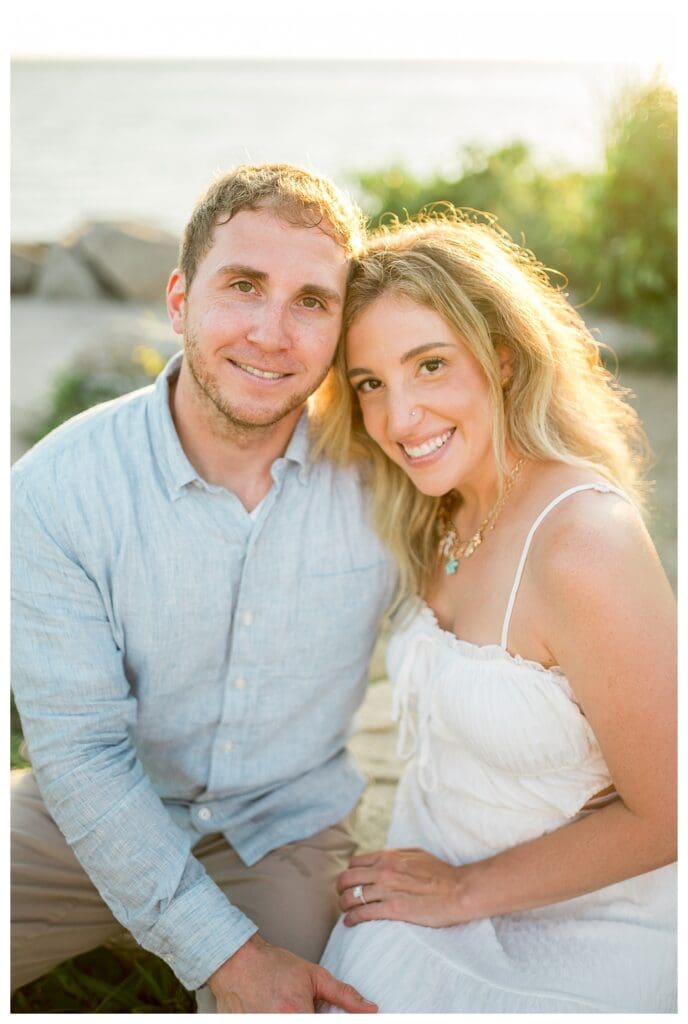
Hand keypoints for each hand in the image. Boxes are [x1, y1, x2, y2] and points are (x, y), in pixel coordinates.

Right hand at [207, 933, 377, 1012]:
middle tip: (304, 1006)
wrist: (236, 963)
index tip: (320, 1011)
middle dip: (312, 1016)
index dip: (332, 1020)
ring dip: (297, 1017)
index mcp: (298, 1016)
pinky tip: (278, 1009)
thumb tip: (371, 1010)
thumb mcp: (313, 976)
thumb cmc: (274, 967)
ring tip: (288, 1005)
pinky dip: (282, 1017)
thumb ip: (344, 995)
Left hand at [337, 847, 466, 927]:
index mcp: (388, 857)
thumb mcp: (416, 854)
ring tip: (346, 911)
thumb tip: (382, 858)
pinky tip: (350, 922)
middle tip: (343, 896)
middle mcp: (383, 871)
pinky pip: (362, 913)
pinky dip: (352, 918)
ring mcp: (387, 890)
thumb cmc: (441, 873)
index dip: (350, 873)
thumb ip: (396, 855)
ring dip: (345, 905)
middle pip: (347, 879)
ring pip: (352, 897)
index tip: (352, 882)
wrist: (458, 891)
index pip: (355, 863)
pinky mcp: (393, 909)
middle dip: (341, 889)